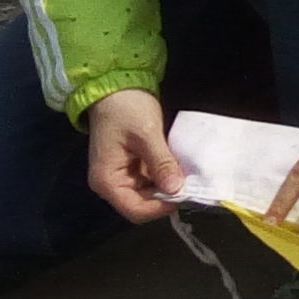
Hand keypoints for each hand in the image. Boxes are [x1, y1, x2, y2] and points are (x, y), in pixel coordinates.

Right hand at [82, 91, 183, 224]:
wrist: (115, 88)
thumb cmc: (126, 108)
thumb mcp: (146, 134)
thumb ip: (161, 163)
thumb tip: (176, 189)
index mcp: (107, 181)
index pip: (135, 210)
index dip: (161, 207)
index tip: (186, 193)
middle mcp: (110, 184)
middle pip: (142, 205)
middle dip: (166, 197)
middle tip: (191, 184)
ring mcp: (121, 175)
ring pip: (148, 193)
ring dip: (167, 186)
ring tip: (187, 174)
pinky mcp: (131, 167)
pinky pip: (150, 180)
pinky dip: (164, 176)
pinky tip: (178, 166)